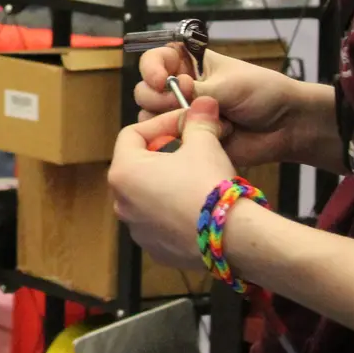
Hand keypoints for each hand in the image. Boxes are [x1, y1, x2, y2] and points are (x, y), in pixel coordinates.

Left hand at [108, 96, 236, 269]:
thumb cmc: (208, 185)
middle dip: (164, 152)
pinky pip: (161, 222)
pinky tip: (198, 206)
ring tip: (197, 176)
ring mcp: (136, 229)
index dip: (160, 123)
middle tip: (191, 147)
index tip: (185, 122)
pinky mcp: (155, 249)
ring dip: (168, 182)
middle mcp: (121, 202)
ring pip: (149, 195)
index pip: (132, 134)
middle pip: (139, 165)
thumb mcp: (203, 144)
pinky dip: (174, 211)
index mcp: (123, 172)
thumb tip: (203, 103)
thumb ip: (198, 121)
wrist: (232, 237)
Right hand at [135, 45, 338, 171]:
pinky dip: (179, 140)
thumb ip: (197, 90)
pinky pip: (166, 140)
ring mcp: (182, 115)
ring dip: (170, 120)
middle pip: (145, 90)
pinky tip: (201, 139)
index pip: (155, 59)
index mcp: (189, 64)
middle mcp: (180, 87)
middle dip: (159, 98)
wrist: (286, 126)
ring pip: (150, 117)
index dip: (151, 69)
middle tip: (182, 104)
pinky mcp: (188, 140)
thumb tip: (172, 93)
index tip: (162, 81)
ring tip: (200, 124)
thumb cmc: (262, 93)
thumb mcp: (229, 85)